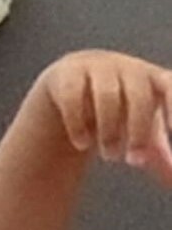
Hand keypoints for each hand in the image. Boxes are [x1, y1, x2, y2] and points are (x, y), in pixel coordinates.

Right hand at [35, 49, 171, 183]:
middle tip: (133, 162)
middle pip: (138, 96)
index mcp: (155, 79)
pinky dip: (77, 124)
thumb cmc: (121, 109)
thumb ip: (161, 155)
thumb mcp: (143, 129)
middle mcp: (129, 69)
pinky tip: (81, 144)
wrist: (77, 84)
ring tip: (109, 155)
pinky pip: (73, 97)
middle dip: (138, 132)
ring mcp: (98, 68)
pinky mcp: (69, 74)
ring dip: (109, 131)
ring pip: (106, 95)